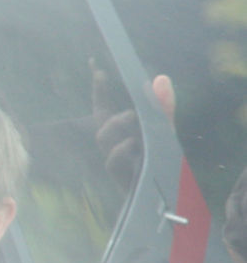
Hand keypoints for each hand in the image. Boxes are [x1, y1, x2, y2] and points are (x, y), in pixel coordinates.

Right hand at [94, 67, 174, 186]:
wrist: (164, 196)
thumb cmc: (159, 162)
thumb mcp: (165, 132)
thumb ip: (163, 107)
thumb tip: (161, 78)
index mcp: (123, 130)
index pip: (105, 105)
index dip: (100, 88)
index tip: (96, 67)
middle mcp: (114, 141)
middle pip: (100, 117)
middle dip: (102, 98)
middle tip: (113, 84)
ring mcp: (113, 157)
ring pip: (103, 135)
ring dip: (116, 123)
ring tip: (132, 117)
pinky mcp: (118, 175)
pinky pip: (112, 159)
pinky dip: (122, 149)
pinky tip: (134, 143)